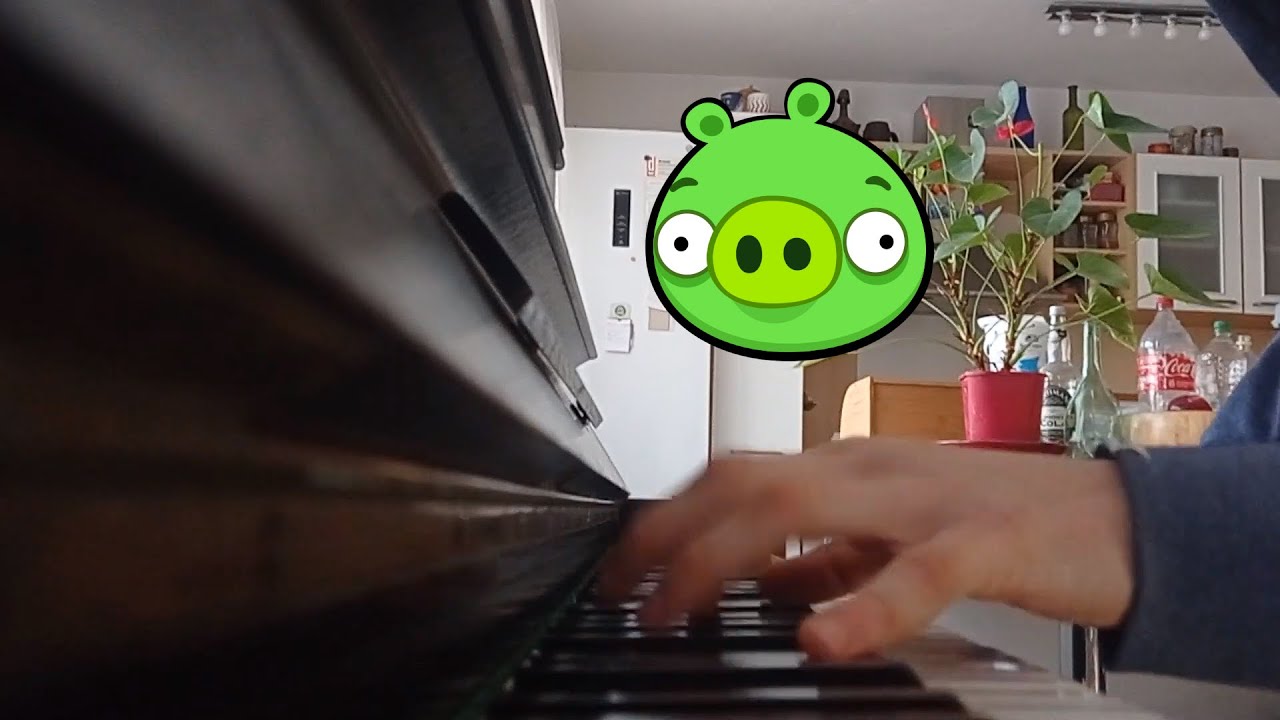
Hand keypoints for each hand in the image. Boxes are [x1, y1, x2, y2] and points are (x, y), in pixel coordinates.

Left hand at [596, 437, 1133, 660]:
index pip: (734, 472)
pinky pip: (917, 572)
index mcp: (847, 471)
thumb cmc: (997, 523)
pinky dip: (862, 605)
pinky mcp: (985, 543)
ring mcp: (923, 501)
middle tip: (620, 587)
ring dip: (723, 554)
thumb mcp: (887, 539)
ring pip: (804, 503)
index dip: (667, 513)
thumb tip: (750, 583)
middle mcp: (870, 472)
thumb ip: (820, 559)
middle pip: (745, 479)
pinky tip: (822, 641)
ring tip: (675, 605)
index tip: (621, 563)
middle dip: (670, 530)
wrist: (1111, 520)